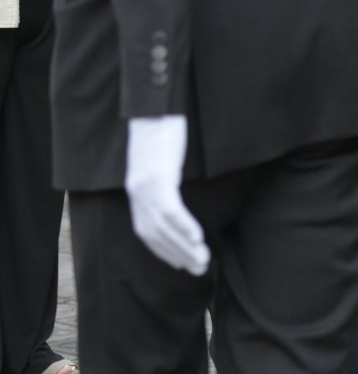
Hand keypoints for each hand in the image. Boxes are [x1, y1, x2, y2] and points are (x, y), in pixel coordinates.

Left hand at [125, 115, 209, 274]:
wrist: (155, 103)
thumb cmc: (164, 126)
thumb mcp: (164, 156)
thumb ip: (169, 174)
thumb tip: (183, 187)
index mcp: (138, 187)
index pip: (147, 229)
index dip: (163, 250)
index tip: (181, 264)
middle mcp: (137, 190)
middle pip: (154, 234)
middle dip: (177, 255)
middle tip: (198, 270)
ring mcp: (145, 185)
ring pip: (163, 227)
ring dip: (184, 247)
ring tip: (203, 261)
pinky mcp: (157, 177)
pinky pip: (170, 210)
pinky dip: (183, 227)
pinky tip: (198, 239)